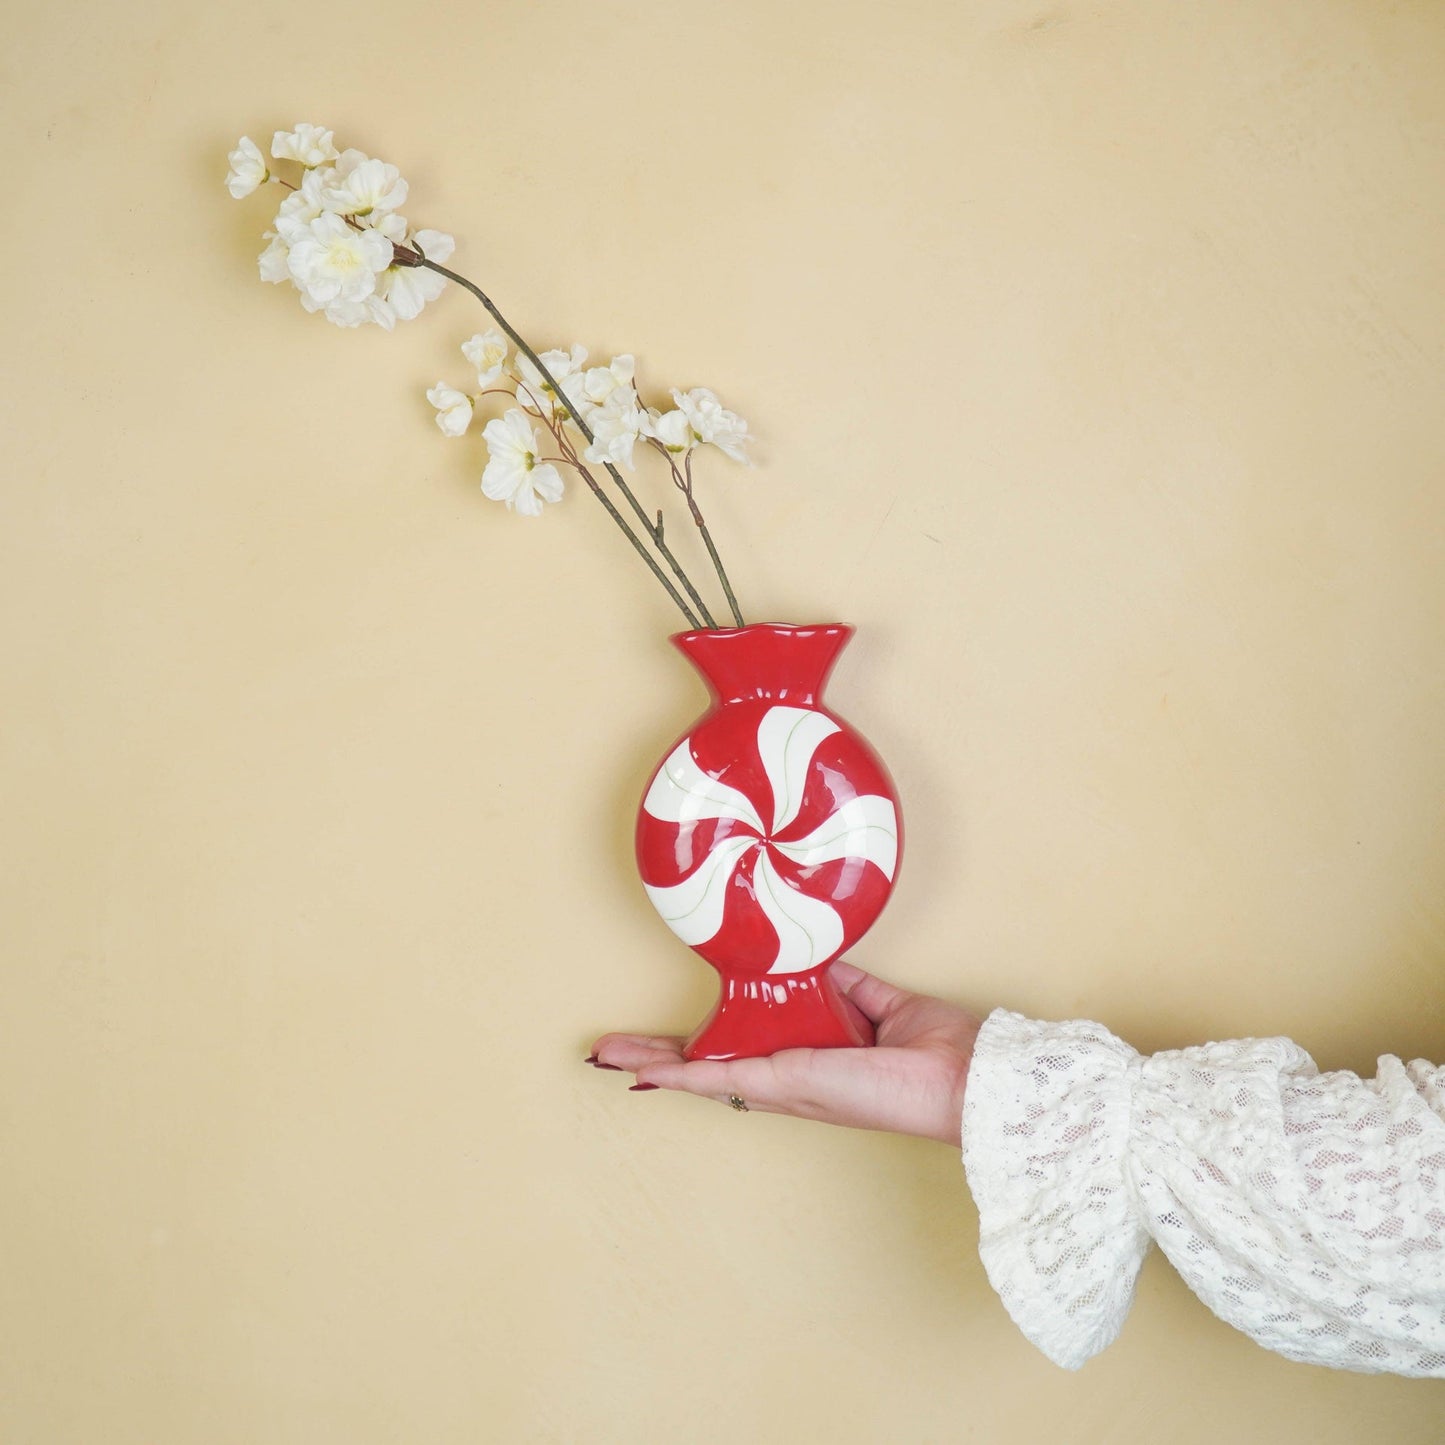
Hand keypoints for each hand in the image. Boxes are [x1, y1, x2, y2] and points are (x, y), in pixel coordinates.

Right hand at [588, 961, 982, 1145]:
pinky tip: (650, 1072)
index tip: (662, 1044)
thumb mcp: (878, 1000)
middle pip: (709, 1069)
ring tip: (612, 1057)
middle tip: (614, 1050)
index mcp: (809, 1060)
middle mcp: (790, 1079)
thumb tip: (813, 950)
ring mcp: (785, 1085)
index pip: (740, 1053)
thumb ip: (842, 979)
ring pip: (705, 1077)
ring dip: (657, 1066)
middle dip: (660, 1060)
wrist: (958, 1074)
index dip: (698, 1049)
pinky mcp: (790, 1082)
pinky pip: (724, 1078)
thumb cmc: (931, 1047)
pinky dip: (684, 1075)